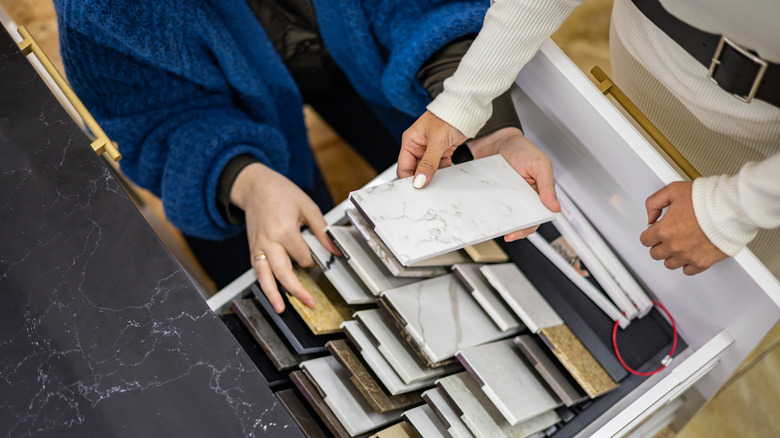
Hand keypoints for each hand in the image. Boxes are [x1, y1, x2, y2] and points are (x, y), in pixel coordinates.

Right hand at [231, 163, 339, 312]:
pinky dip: (263, 283)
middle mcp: (268, 240)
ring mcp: (258, 246)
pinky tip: (271, 295)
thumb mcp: (307, 206)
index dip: (314, 259)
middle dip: (297, 289)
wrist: (255, 186)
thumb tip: (334, 249)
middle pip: (282, 272)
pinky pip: (257, 269)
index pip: (302, 256)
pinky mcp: (253, 248)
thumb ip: (321, 229)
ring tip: (281, 309)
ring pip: (264, 275)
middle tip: (311, 302)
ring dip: (272, 294)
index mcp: (283, 229)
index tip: (321, 257)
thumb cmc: (281, 193)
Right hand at [398, 110, 465, 187]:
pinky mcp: (440, 151)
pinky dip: (444, 168)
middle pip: (416, 170)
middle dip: (424, 177)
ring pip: (428, 170)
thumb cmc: (448, 116)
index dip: (409, 179)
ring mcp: (429, 150)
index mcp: (410, 142)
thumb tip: (419, 181)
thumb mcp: (437, 141)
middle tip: (432, 182)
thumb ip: (428, 163)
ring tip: (443, 166)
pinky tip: (448, 161)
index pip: (404, 168)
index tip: (418, 188)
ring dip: (436, 172)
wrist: (466, 109)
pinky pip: (439, 166)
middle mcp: (418, 146)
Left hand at [467, 127, 560, 240]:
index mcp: (537, 194)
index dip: (526, 228)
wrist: (498, 139)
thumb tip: (555, 207)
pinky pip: (488, 205)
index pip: (535, 218)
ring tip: (490, 226)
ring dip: (497, 222)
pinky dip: (484, 210)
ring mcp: (505, 197)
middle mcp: (521, 198)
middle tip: (502, 233)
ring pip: (502, 216)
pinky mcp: (491, 193)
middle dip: (511, 229)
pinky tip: (481, 213)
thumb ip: (548, 185)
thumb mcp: (540, 164)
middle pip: (518, 221)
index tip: (515, 233)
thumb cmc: (522, 149)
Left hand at [640, 181, 726, 274]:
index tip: (657, 230)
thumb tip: (649, 218)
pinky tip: (690, 254)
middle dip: (659, 244)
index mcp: (664, 230)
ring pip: (669, 264)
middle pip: (655, 253)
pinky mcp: (703, 262)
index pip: (645, 240)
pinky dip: (687, 264)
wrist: (732, 208)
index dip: (650, 233)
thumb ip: (654, 203)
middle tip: (668, 236)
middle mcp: (674, 246)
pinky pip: (688, 271)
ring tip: (679, 245)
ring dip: (671, 255)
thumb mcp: (673, 190)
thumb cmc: (707, 199)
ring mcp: (688, 256)